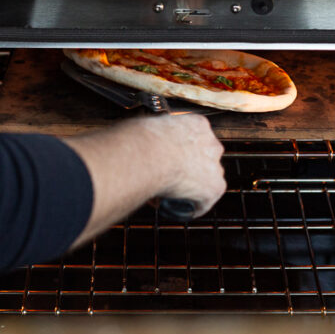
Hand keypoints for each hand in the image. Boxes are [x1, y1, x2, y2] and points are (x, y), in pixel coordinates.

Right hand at [62, 113, 225, 246]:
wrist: (147, 154)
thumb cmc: (137, 140)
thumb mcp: (140, 129)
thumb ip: (142, 137)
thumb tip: (119, 144)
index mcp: (196, 124)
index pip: (192, 141)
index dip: (176, 155)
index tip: (161, 164)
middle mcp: (211, 143)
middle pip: (202, 161)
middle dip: (186, 172)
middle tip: (163, 182)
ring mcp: (215, 166)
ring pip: (203, 182)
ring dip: (186, 191)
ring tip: (164, 196)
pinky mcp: (214, 188)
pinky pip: (201, 204)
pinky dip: (187, 208)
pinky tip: (172, 208)